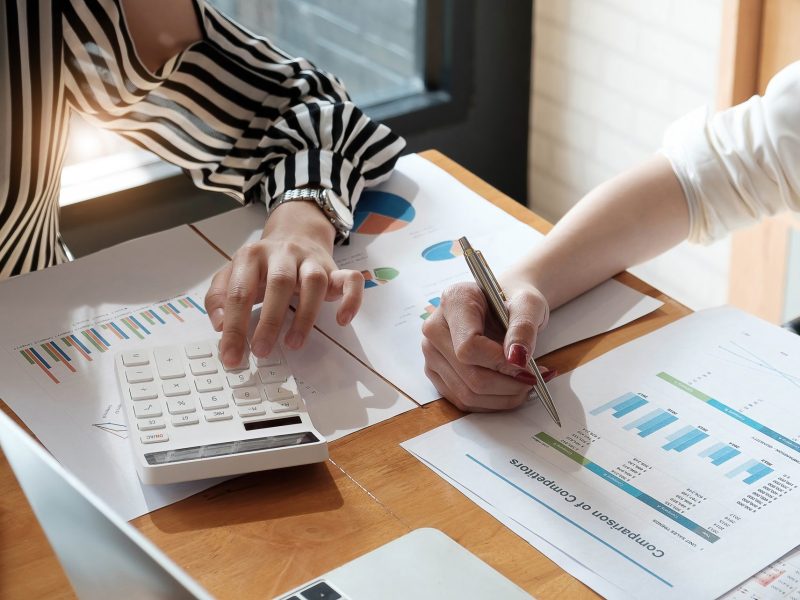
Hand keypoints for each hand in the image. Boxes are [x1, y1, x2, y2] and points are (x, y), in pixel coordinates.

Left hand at [205, 200, 363, 367]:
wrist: (296, 234)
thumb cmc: (263, 265)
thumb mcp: (233, 274)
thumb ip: (219, 296)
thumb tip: (220, 325)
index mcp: (252, 256)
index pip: (240, 292)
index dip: (234, 327)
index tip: (231, 356)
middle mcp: (283, 254)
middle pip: (279, 283)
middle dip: (269, 320)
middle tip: (261, 351)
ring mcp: (311, 260)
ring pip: (314, 282)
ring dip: (305, 316)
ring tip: (293, 344)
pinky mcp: (335, 269)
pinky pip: (351, 280)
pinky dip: (351, 299)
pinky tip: (342, 320)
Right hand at [420, 279, 554, 411]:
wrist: (500, 306)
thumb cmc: (512, 301)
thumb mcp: (528, 304)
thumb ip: (523, 328)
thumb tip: (517, 359)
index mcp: (454, 301)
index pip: (469, 346)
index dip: (500, 363)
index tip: (526, 366)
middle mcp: (435, 328)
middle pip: (469, 374)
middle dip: (508, 384)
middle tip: (533, 379)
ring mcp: (432, 354)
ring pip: (467, 394)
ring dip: (504, 397)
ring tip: (525, 384)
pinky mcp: (436, 374)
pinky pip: (464, 401)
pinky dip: (494, 402)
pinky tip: (510, 388)